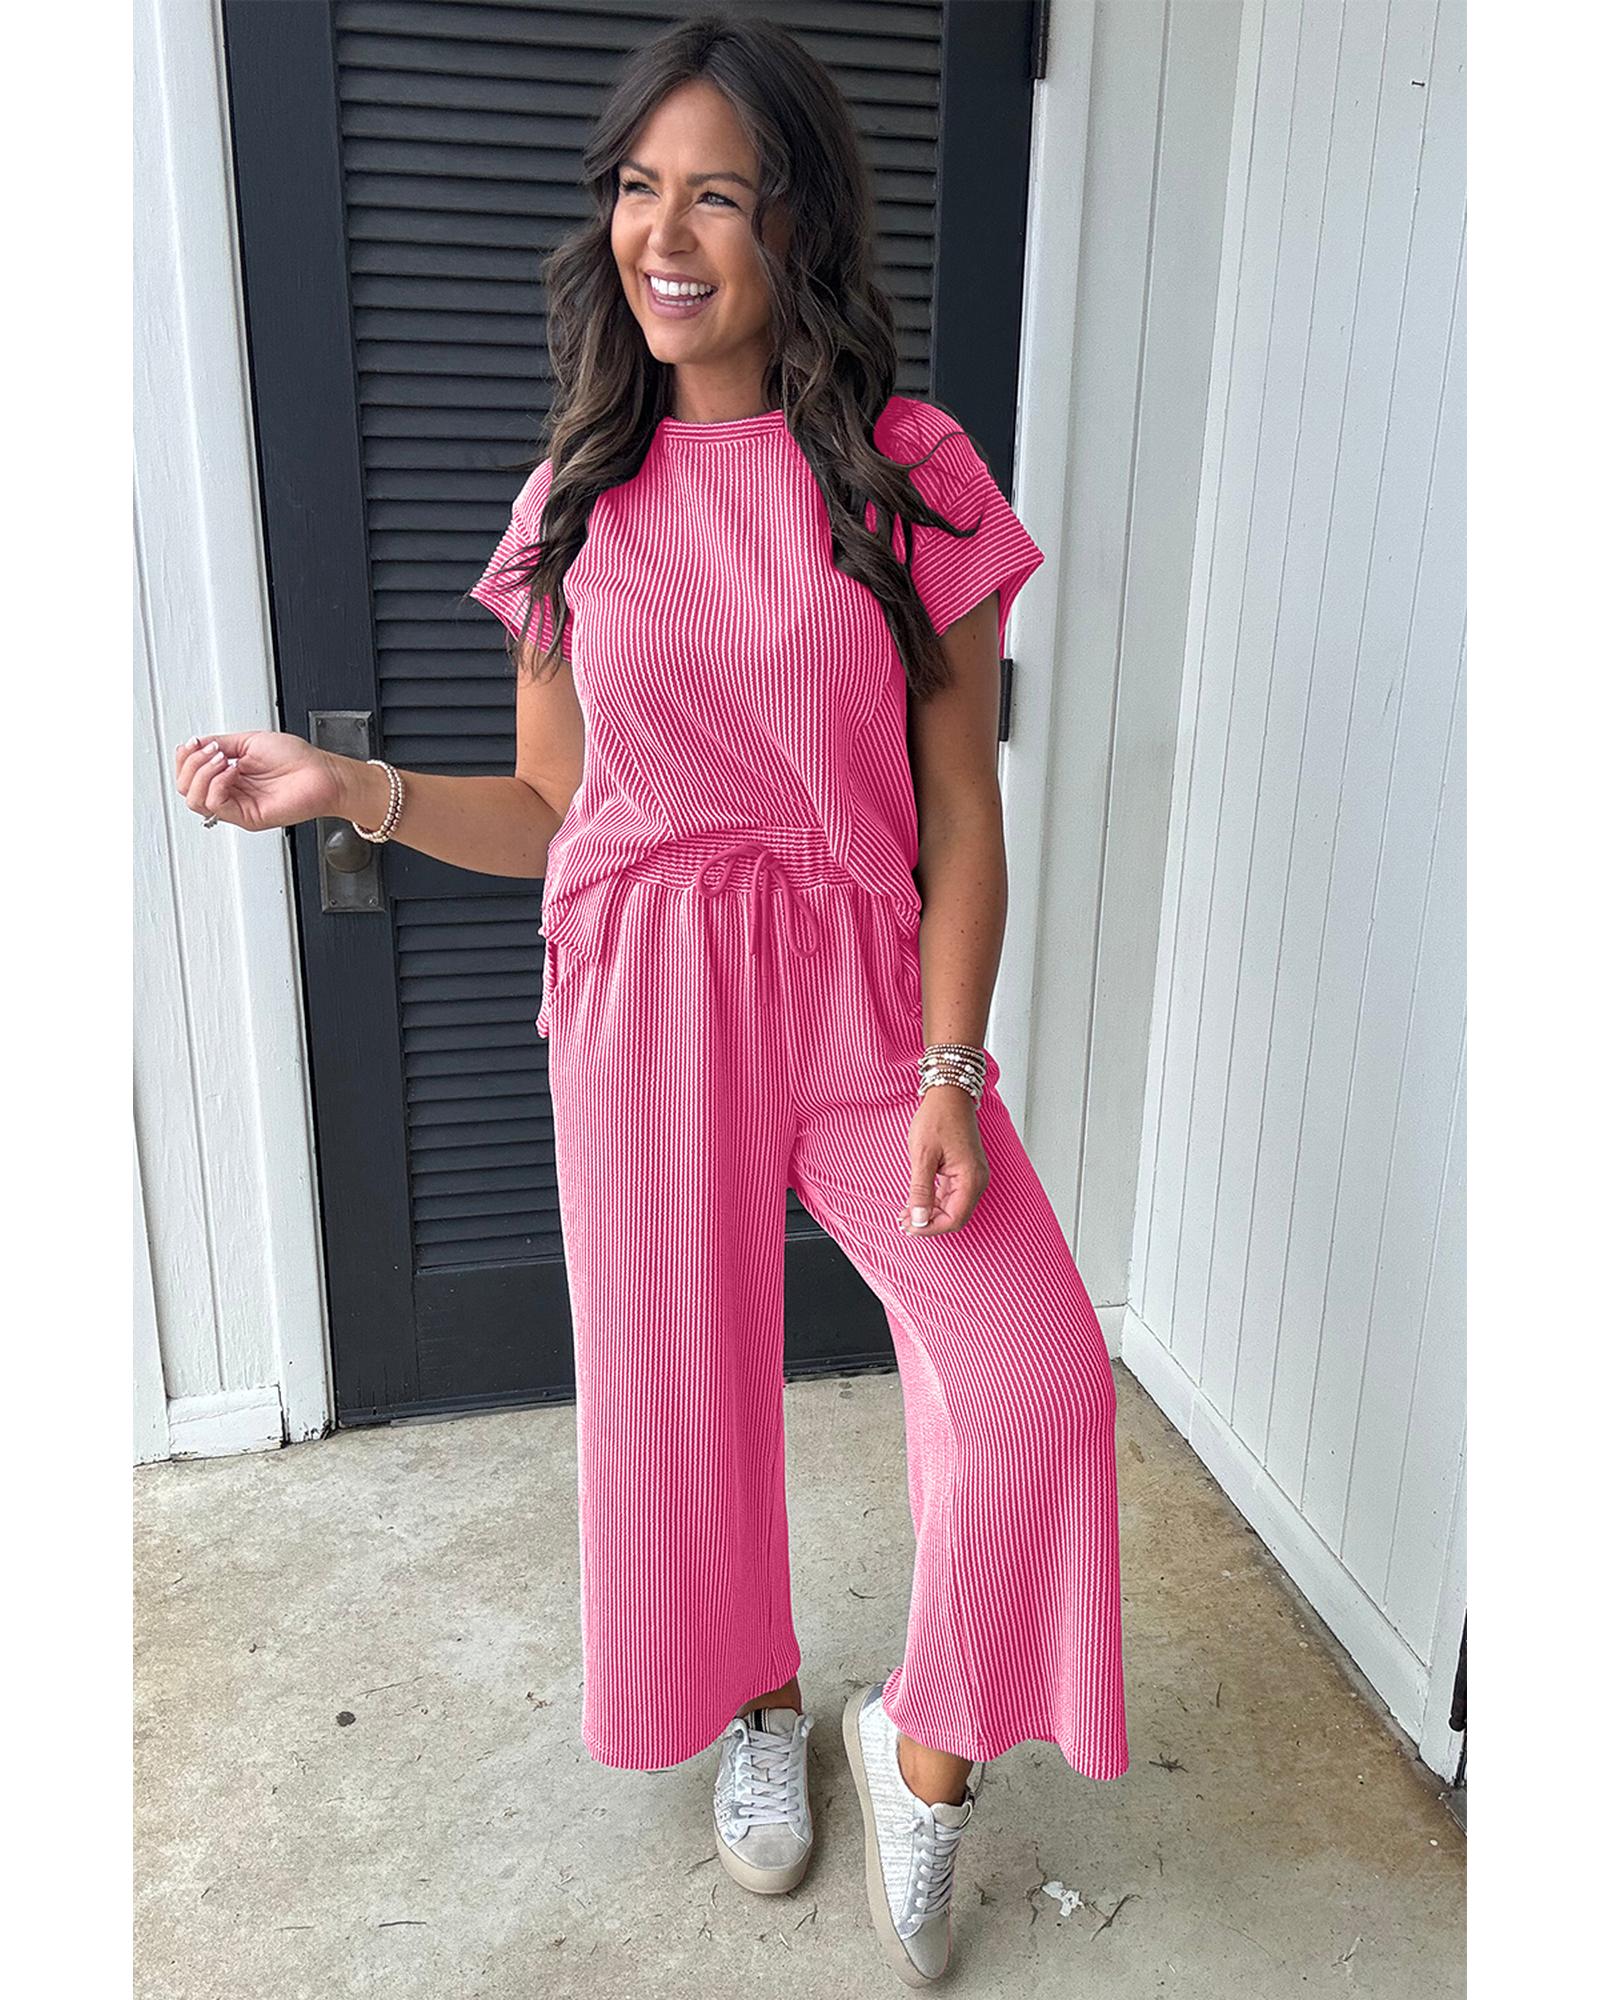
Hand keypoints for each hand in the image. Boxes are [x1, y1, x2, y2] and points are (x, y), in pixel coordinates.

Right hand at [172, 731, 347, 832]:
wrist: (322, 774)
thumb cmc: (299, 759)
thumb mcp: (250, 741)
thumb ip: (220, 743)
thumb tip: (195, 744)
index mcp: (228, 776)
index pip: (189, 775)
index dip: (185, 757)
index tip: (195, 742)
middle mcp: (230, 793)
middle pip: (186, 789)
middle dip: (192, 764)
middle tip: (212, 751)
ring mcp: (238, 807)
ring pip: (195, 800)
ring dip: (203, 773)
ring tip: (224, 759)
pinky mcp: (247, 817)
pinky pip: (217, 805)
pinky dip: (218, 784)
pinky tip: (233, 771)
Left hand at [898, 1085, 988, 1234]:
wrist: (949, 1095)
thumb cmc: (938, 1118)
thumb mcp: (923, 1156)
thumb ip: (921, 1191)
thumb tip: (918, 1219)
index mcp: (970, 1178)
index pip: (954, 1219)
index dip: (931, 1228)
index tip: (909, 1226)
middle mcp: (977, 1180)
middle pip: (955, 1216)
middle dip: (929, 1222)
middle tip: (903, 1221)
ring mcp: (973, 1176)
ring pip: (953, 1208)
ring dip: (930, 1214)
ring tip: (906, 1214)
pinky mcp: (966, 1172)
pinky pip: (952, 1196)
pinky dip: (935, 1202)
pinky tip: (918, 1202)